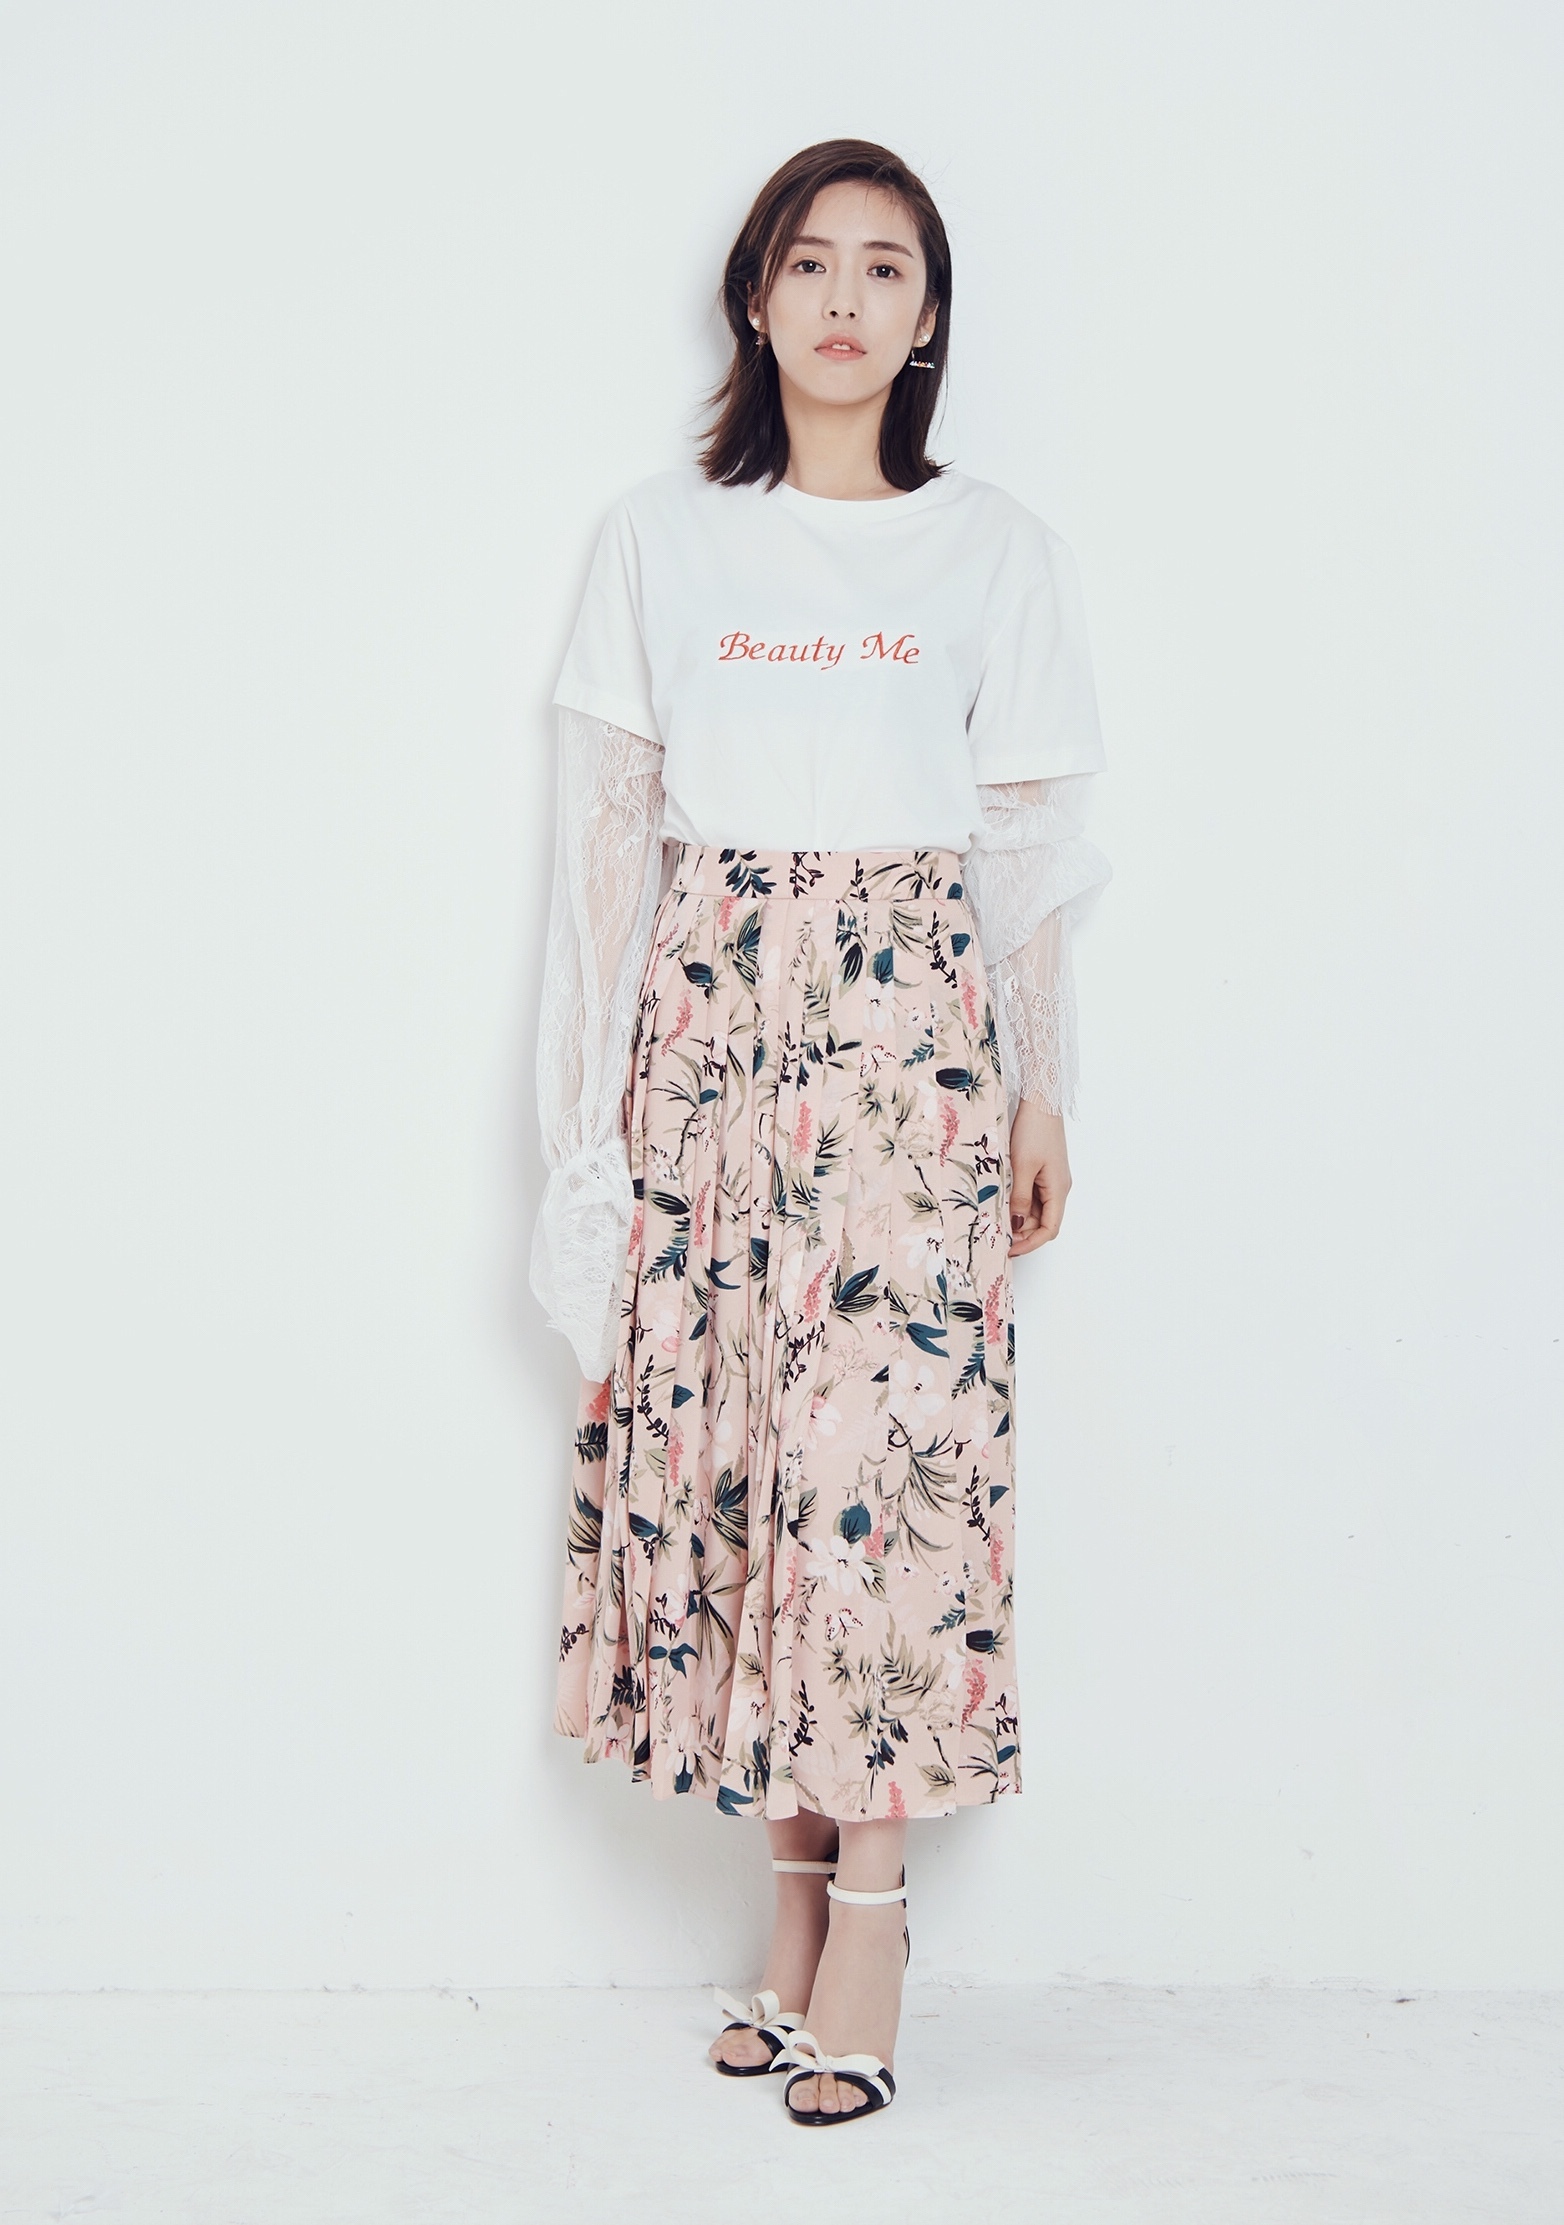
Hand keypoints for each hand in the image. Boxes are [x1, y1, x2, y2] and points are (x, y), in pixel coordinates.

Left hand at [1008, 1099, 1070, 1256]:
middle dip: (1022, 1232)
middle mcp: (1058, 1188)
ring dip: (1018, 1217)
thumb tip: (1017, 1226)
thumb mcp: (1022, 1167)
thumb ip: (1020, 1199)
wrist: (1041, 1102)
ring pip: (1036, 1210)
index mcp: (1058, 1190)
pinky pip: (1031, 1195)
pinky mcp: (1043, 1170)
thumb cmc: (1034, 1131)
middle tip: (995, 1233)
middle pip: (1042, 1222)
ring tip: (995, 1218)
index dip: (1030, 1243)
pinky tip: (1001, 1200)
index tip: (1009, 1249)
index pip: (1049, 1230)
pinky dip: (1018, 1202)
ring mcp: (1051, 1179)